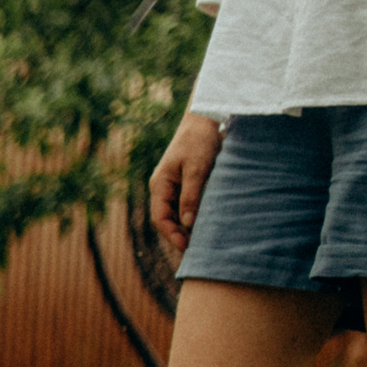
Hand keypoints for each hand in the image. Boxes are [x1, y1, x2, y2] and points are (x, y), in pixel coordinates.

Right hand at [150, 113, 224, 255]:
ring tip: (201, 240)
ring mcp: (174, 184)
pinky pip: (186, 204)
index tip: (187, 247)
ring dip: (187, 226)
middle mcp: (163, 187)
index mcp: (160, 185)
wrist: (206, 117)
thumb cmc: (200, 140)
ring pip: (177, 213)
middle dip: (178, 235)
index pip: (160, 218)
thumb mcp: (196, 169)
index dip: (172, 234)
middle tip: (196, 250)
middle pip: (167, 219)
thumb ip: (191, 196)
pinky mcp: (186, 181)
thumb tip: (188, 224)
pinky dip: (194, 215)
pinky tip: (206, 222)